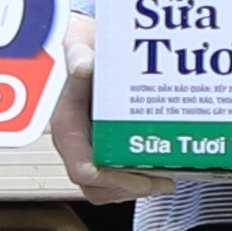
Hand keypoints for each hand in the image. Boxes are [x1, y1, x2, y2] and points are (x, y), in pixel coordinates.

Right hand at [43, 22, 153, 205]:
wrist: (81, 45)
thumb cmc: (79, 46)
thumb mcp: (78, 42)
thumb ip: (77, 52)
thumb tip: (82, 65)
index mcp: (66, 123)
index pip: (82, 168)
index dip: (113, 180)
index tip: (141, 179)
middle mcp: (75, 140)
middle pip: (96, 186)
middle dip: (131, 188)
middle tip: (164, 180)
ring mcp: (88, 145)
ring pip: (104, 187)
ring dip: (134, 188)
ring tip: (165, 178)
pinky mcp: (101, 145)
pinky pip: (111, 178)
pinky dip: (134, 180)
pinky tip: (157, 167)